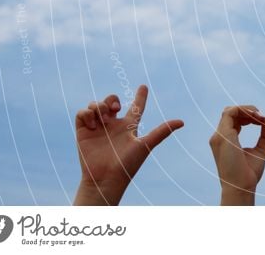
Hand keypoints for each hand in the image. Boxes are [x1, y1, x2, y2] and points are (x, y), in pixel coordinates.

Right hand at [73, 85, 183, 204]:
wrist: (106, 178)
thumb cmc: (127, 165)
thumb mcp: (145, 145)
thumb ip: (162, 132)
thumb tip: (182, 121)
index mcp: (128, 127)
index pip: (135, 108)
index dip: (140, 97)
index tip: (144, 86)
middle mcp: (113, 125)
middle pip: (111, 101)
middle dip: (111, 99)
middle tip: (115, 109)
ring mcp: (97, 128)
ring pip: (96, 105)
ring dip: (99, 106)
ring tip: (103, 119)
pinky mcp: (83, 132)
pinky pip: (82, 114)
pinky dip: (86, 113)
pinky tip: (93, 124)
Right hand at [209, 106, 264, 204]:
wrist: (242, 187)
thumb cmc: (249, 173)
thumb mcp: (261, 149)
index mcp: (226, 140)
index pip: (234, 120)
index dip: (248, 116)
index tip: (262, 121)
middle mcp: (219, 137)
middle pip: (231, 113)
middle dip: (248, 111)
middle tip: (262, 117)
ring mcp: (219, 136)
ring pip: (229, 111)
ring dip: (246, 110)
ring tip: (259, 117)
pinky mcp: (223, 135)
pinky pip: (230, 113)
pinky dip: (244, 110)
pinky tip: (255, 117)